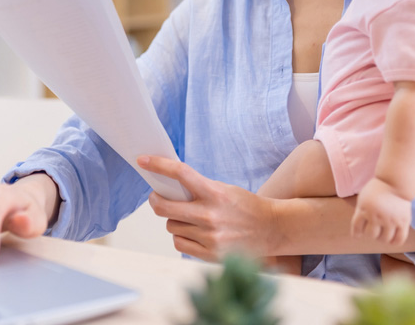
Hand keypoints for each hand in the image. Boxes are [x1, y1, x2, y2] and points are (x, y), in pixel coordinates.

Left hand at [137, 155, 277, 260]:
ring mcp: (209, 237)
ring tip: (190, 219)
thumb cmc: (246, 207)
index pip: (181, 173)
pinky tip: (193, 233)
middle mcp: (210, 215)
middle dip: (156, 201)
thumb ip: (199, 189)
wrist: (272, 229)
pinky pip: (179, 243)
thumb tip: (169, 187)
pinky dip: (181, 237)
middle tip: (157, 198)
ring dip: (174, 221)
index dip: (158, 165)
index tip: (143, 160)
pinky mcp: (210, 254)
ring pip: (171, 226)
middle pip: (164, 207)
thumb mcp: (224, 189)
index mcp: (214, 193)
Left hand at [350, 177, 412, 247]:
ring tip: (384, 233)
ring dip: (382, 238)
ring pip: (384, 239)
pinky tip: (392, 238)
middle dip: (371, 233)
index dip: (357, 233)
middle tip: (375, 229)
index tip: (358, 235)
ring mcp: (390, 220)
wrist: (395, 181)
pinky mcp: (403, 222)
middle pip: (371, 235)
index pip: (357, 227)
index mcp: (364, 209)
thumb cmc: (377, 189)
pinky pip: (399, 239)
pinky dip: (394, 242)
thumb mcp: (363, 197)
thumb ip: (361, 211)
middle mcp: (376, 216)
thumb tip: (359, 228)